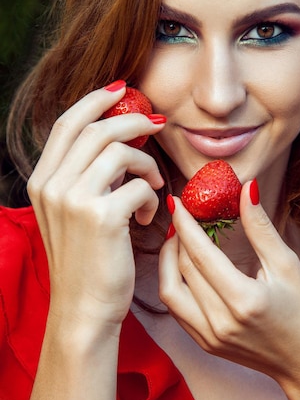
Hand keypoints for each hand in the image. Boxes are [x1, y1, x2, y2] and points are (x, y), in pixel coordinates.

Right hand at [27, 84, 165, 329]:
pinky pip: (140, 185)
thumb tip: (118, 142)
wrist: (83, 310)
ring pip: (121, 150)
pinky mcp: (102, 217)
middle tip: (157, 124)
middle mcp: (52, 185)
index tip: (122, 89)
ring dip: (147, 163)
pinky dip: (152, 195)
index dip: (95, 100)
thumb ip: (85, 176)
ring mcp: (74, 200)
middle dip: (133, 120)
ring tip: (155, 185)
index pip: (68, 123)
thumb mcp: (72, 213)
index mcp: (42, 181)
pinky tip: (150, 214)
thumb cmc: (86, 260)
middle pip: (97, 128)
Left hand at [159, 181, 299, 385]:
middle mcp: (220, 321)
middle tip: (182, 215)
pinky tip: (184, 266)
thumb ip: (260, 227)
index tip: (177, 201)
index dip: (185, 224)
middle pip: (183, 269)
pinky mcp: (204, 344)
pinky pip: (176, 309)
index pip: (201, 254)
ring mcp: (209, 337)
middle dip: (177, 237)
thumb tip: (246, 189)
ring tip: (178, 239)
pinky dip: (174, 282)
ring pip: (170, 291)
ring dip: (169, 261)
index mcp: (243, 300)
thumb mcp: (287, 265)